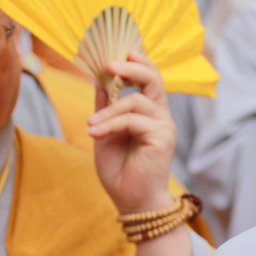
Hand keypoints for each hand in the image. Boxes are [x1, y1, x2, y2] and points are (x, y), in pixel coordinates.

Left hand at [88, 53, 175, 214]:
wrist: (131, 201)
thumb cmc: (120, 171)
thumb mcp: (105, 131)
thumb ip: (105, 106)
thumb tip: (99, 79)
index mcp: (151, 113)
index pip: (150, 78)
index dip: (137, 62)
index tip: (119, 53)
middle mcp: (161, 116)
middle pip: (154, 79)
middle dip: (132, 67)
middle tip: (110, 65)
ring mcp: (164, 127)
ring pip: (136, 101)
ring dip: (108, 110)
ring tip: (90, 126)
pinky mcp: (163, 138)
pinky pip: (133, 120)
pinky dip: (110, 124)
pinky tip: (95, 135)